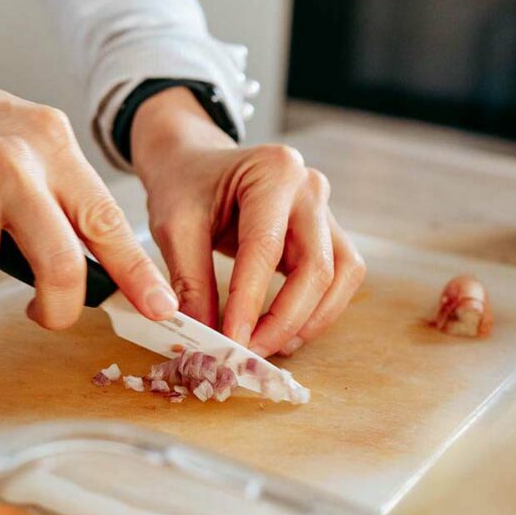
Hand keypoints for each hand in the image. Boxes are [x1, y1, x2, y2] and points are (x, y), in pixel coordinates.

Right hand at [0, 50, 177, 328]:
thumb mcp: (24, 136)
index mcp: (52, 143)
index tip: (161, 307)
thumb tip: (89, 260)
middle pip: (59, 265)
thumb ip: (56, 189)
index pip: (106, 217)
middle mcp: (17, 161)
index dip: (137, 271)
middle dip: (57, 308)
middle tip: (45, 313)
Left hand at [132, 88, 365, 357]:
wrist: (196, 162)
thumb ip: (190, 281)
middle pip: (317, 266)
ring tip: (270, 345)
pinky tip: (286, 329)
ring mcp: (324, 208)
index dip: (250, 302)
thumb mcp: (174, 226)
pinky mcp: (326, 231)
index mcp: (273, 170)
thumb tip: (203, 338)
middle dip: (285, 319)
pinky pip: (340, 276)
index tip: (230, 342)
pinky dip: (319, 309)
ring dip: (310, 319)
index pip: (266, 247)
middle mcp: (309, 186)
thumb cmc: (185, 185)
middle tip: (249, 352)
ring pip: (341, 276)